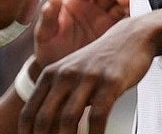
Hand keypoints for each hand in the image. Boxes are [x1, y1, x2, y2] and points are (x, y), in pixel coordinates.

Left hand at [20, 16, 152, 133]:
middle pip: (44, 120)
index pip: (29, 113)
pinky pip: (97, 116)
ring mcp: (87, 78)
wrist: (131, 37)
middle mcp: (64, 75)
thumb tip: (45, 128)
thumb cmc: (100, 60)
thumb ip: (57, 95)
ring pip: (68, 120)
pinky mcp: (109, 82)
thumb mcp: (71, 72)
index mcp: (50, 74)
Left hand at [34, 0, 128, 67]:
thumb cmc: (49, 50)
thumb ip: (48, 16)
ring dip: (128, 3)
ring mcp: (107, 18)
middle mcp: (94, 6)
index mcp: (77, 0)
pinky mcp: (117, 33)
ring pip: (122, 3)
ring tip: (130, 9)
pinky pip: (128, 22)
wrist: (60, 78)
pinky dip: (133, 21)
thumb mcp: (44, 34)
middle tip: (123, 0)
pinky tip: (135, 25)